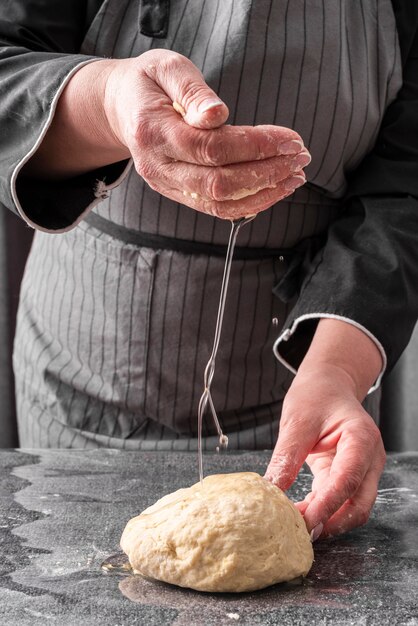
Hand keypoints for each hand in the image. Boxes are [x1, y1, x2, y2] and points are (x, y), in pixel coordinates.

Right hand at [103, 49, 309, 218]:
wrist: (122, 109)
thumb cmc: (149, 83)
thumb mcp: (166, 67)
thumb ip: (192, 90)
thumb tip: (217, 114)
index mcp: (154, 132)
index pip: (212, 147)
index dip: (256, 146)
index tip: (291, 139)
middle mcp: (159, 167)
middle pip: (218, 183)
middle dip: (266, 172)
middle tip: (300, 158)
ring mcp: (168, 185)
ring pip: (220, 203)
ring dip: (263, 193)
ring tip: (294, 177)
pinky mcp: (179, 195)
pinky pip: (217, 209)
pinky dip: (249, 203)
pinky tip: (274, 189)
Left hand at [265, 319, 385, 539]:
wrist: (328, 385)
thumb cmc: (316, 396)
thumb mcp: (297, 421)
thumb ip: (286, 456)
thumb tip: (270, 491)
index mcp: (361, 438)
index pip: (348, 479)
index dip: (328, 504)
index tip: (304, 521)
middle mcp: (369, 457)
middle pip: (360, 503)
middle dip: (331, 522)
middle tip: (298, 533)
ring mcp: (363, 469)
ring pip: (354, 508)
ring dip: (327, 521)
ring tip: (295, 526)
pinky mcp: (350, 476)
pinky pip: (341, 501)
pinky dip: (323, 511)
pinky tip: (300, 514)